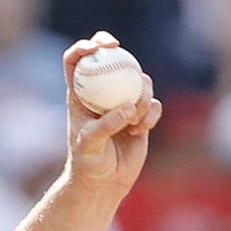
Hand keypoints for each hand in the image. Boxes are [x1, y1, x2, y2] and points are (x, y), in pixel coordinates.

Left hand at [63, 31, 161, 192]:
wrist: (103, 183)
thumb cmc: (88, 163)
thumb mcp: (89, 145)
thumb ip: (105, 125)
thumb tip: (128, 108)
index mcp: (80, 95)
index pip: (75, 62)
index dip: (84, 48)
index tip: (97, 48)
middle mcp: (102, 95)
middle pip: (111, 60)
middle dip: (117, 50)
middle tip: (122, 51)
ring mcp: (123, 103)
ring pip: (140, 82)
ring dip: (143, 96)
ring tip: (134, 121)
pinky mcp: (141, 116)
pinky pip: (154, 105)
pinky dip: (151, 115)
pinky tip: (139, 131)